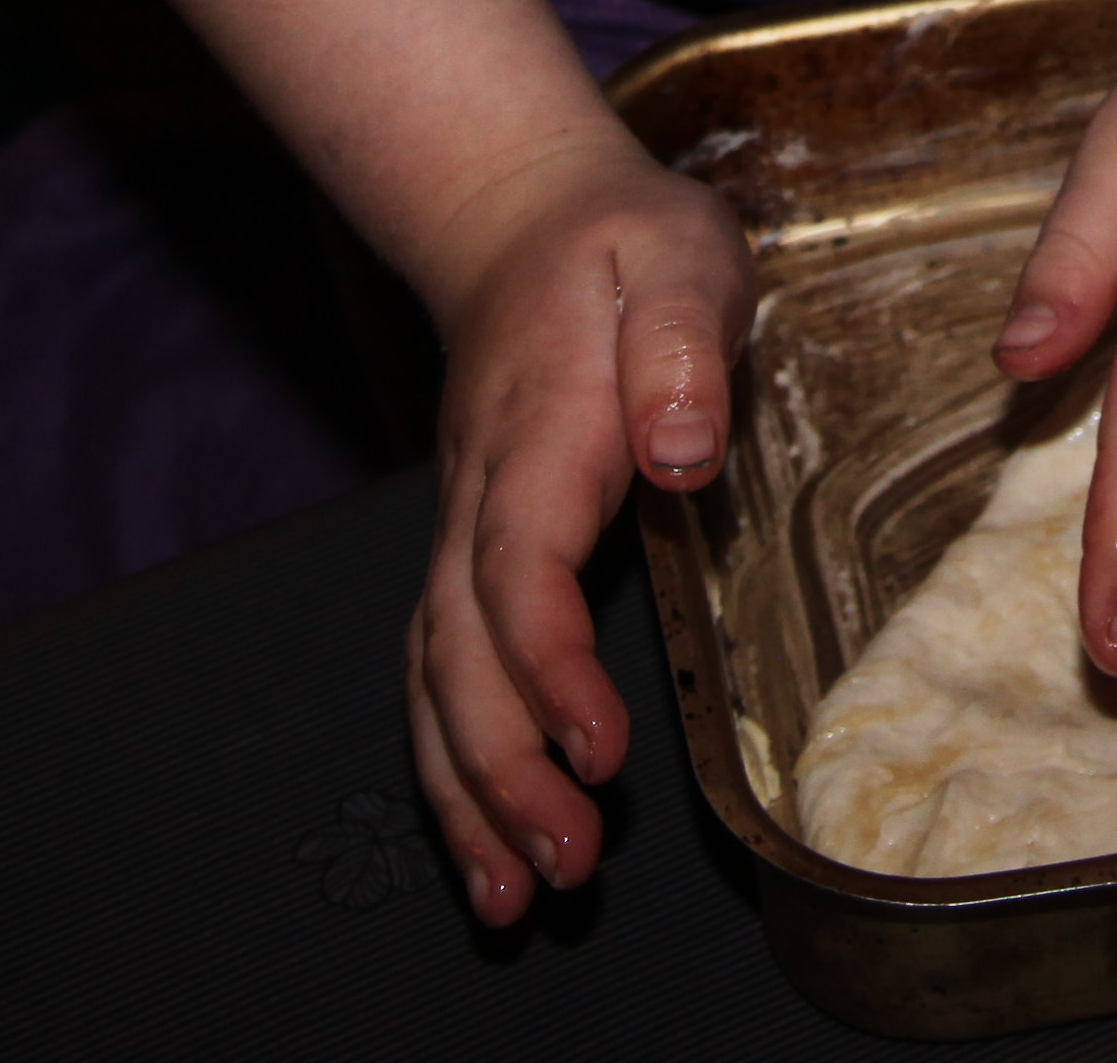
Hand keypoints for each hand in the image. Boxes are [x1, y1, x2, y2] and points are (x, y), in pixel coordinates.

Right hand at [398, 123, 750, 923]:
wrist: (518, 218)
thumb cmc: (616, 243)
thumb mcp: (676, 256)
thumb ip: (681, 345)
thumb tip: (677, 450)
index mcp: (537, 435)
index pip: (518, 568)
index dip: (547, 666)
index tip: (598, 745)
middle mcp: (479, 501)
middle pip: (461, 655)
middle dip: (503, 773)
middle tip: (564, 866)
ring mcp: (462, 533)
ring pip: (435, 682)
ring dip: (468, 795)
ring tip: (516, 897)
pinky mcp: (469, 558)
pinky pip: (441, 675)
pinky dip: (455, 767)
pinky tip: (489, 841)